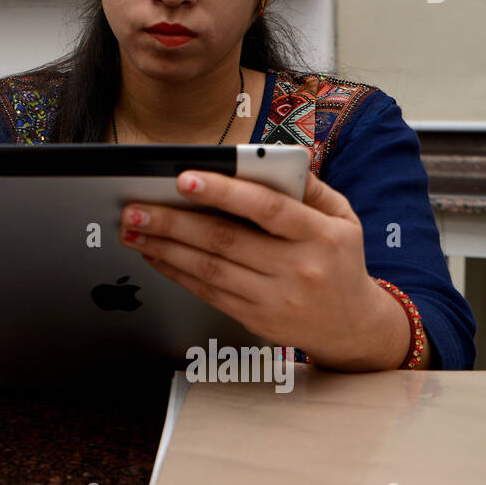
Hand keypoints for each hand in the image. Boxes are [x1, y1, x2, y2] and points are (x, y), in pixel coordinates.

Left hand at [116, 169, 410, 369]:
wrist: (353, 326)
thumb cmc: (339, 260)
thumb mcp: (343, 218)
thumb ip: (310, 187)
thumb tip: (272, 158)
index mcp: (321, 235)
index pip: (268, 208)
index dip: (224, 192)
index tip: (184, 179)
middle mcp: (298, 268)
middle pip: (225, 240)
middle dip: (172, 222)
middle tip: (134, 208)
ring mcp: (276, 298)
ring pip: (209, 269)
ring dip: (164, 247)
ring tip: (132, 230)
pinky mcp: (256, 319)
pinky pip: (208, 292)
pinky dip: (176, 271)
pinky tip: (154, 254)